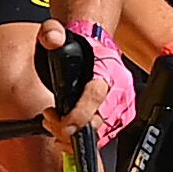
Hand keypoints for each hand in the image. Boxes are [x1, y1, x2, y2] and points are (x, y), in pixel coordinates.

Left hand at [36, 17, 133, 144]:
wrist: (95, 47)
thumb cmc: (79, 45)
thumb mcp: (58, 33)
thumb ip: (52, 33)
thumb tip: (51, 37)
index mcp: (108, 68)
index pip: (96, 96)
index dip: (79, 115)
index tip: (62, 125)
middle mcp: (120, 88)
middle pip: (99, 121)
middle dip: (71, 128)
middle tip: (50, 122)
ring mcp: (122, 104)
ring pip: (102, 132)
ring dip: (75, 135)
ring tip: (55, 124)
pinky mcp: (121, 116)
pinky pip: (104, 135)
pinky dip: (83, 137)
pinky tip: (67, 129)